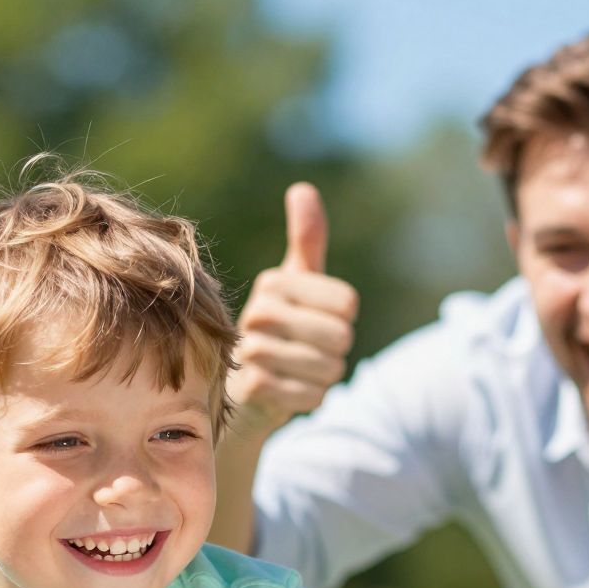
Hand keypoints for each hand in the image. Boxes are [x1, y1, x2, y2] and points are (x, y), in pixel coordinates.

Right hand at [229, 182, 359, 440]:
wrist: (239, 392)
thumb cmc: (278, 331)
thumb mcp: (294, 284)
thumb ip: (306, 241)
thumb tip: (302, 188)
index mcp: (273, 283)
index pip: (348, 305)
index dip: (342, 320)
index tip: (314, 322)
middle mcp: (259, 312)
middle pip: (342, 337)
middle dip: (335, 352)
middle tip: (305, 352)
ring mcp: (252, 351)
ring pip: (331, 369)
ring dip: (323, 378)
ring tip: (296, 372)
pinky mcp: (254, 389)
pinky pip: (314, 396)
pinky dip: (309, 399)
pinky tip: (286, 393)